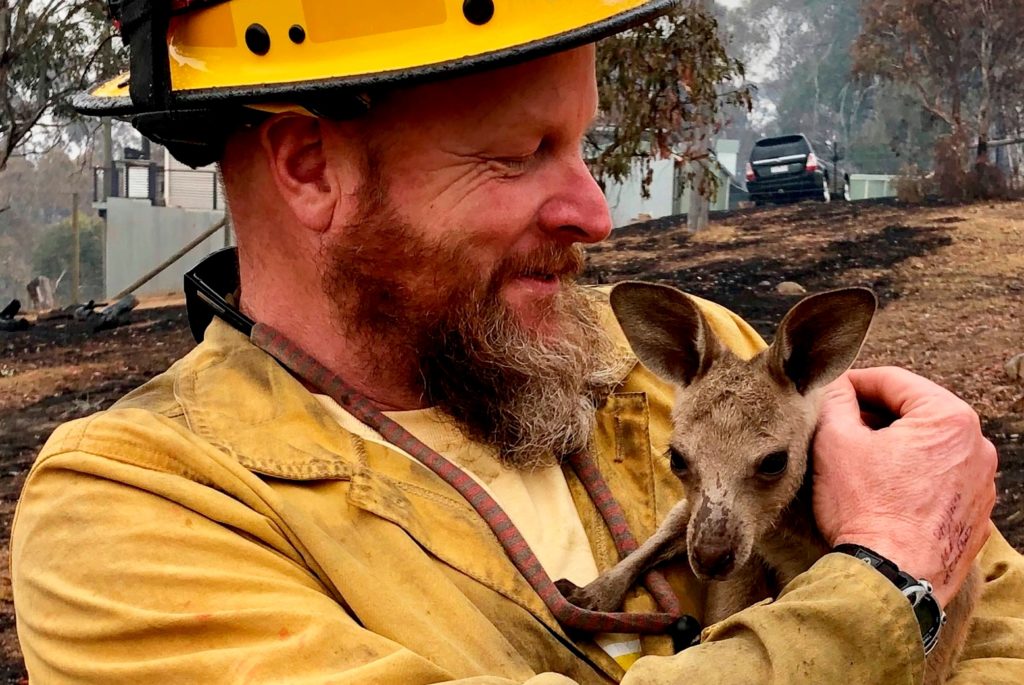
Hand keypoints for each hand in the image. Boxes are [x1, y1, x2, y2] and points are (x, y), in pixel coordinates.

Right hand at [813, 367, 996, 606]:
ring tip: (857, 462)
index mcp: (948, 418)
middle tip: (838, 427)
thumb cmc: (864, 509)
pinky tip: (882, 491)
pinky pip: (940, 479)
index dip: (853, 382)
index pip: (893, 381)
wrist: (891, 580)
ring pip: (928, 446)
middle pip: (915, 413)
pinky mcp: (976, 515)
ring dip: (894, 446)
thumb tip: (836, 386)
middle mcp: (977, 446)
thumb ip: (835, 400)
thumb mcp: (835, 442)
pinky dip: (912, 476)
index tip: (829, 392)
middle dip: (875, 415)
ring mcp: (982, 483)